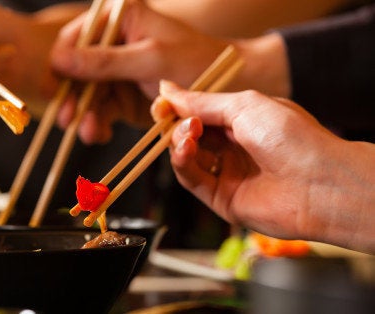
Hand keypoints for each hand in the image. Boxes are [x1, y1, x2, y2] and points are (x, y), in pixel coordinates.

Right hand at [50, 0, 228, 143]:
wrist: (229, 87)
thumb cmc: (195, 61)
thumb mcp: (150, 59)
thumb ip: (104, 61)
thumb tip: (58, 60)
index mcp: (119, 18)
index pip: (74, 39)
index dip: (61, 64)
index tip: (53, 89)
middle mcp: (112, 42)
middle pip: (75, 71)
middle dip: (72, 97)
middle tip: (66, 120)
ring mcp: (116, 71)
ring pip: (85, 95)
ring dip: (84, 115)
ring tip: (89, 133)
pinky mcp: (121, 95)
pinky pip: (100, 110)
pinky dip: (98, 123)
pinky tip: (100, 134)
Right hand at [153, 81, 374, 252]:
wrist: (318, 183)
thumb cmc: (291, 137)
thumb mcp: (243, 105)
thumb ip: (202, 102)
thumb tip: (167, 89)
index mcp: (242, 121)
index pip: (198, 113)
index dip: (178, 108)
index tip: (161, 103)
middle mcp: (232, 147)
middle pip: (187, 135)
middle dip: (175, 124)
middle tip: (167, 116)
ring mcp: (226, 173)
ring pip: (185, 157)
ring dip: (178, 141)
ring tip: (188, 132)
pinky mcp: (220, 198)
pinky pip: (191, 179)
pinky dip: (182, 162)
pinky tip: (186, 149)